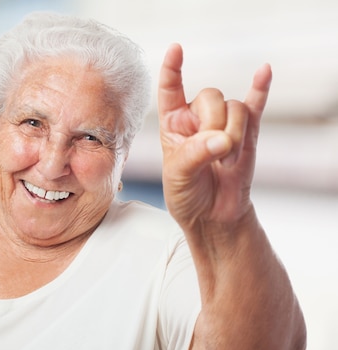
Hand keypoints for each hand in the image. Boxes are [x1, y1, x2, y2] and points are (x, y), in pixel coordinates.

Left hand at [157, 43, 271, 228]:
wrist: (213, 215)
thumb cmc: (187, 194)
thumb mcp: (179, 176)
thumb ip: (196, 155)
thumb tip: (221, 140)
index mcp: (173, 124)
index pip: (170, 90)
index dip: (171, 69)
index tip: (176, 49)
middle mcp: (197, 118)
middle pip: (212, 96)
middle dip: (215, 123)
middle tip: (214, 152)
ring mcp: (223, 123)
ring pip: (235, 107)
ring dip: (235, 133)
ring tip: (227, 159)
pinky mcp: (247, 132)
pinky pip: (256, 105)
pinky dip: (261, 89)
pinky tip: (264, 71)